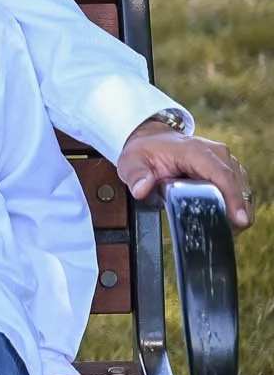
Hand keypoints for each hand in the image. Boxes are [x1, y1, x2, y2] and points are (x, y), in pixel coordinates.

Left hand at [115, 120, 252, 227]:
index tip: (239, 220)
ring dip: (237, 210)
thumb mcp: (132, 162)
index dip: (233, 198)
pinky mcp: (230, 170)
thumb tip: (142, 189)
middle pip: (236, 186)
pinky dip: (235, 206)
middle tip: (227, 234)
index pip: (221, 175)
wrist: (153, 141)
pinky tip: (226, 220)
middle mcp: (217, 153)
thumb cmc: (145, 152)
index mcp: (196, 151)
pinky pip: (239, 190)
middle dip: (236, 211)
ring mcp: (226, 161)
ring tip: (224, 230)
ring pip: (242, 190)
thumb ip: (136, 176)